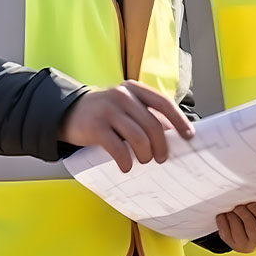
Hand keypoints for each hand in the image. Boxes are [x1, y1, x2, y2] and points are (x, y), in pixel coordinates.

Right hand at [59, 80, 194, 171]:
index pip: (162, 102)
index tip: (188, 136)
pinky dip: (125, 161)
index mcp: (134, 88)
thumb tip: (172, 135)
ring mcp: (108, 110)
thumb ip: (144, 114)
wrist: (67, 112)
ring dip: (145, 154)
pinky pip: (117, 148)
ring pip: (138, 137)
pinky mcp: (95, 126)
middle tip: (161, 158)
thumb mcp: (125, 106)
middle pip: (152, 124)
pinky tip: (126, 166)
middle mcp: (122, 95)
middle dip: (161, 145)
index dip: (179, 120)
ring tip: (144, 161)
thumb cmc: (104, 112)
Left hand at [215, 203, 255, 252]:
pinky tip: (224, 216)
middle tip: (245, 205)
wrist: (236, 232)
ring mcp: (251, 244)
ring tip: (233, 210)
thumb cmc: (250, 214)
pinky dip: (225, 222)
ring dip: (239, 215)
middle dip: (255, 210)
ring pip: (250, 229)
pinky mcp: (237, 246)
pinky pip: (232, 234)